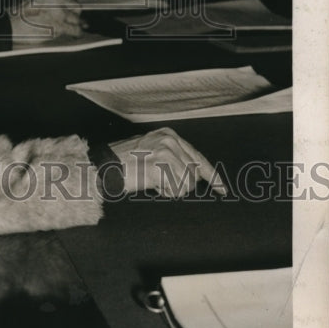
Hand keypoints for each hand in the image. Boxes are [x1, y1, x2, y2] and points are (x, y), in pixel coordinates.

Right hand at [8, 0, 86, 43]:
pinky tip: (78, 33)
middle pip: (76, 6)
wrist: (11, 24)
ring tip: (81, 26)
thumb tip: (59, 2)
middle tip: (77, 17)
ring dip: (79, 23)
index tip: (73, 7)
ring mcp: (59, 13)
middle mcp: (57, 0)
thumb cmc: (18, 12)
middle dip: (76, 13)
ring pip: (76, 18)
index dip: (72, 3)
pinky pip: (74, 29)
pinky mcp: (59, 26)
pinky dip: (78, 32)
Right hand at [108, 127, 226, 196]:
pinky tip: (153, 184)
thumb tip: (194, 175)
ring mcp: (165, 151)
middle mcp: (170, 140)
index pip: (198, 157)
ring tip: (154, 181)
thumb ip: (173, 157)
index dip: (212, 175)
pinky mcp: (160, 165)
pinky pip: (176, 189)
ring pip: (187, 183)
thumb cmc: (126, 163)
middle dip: (180, 183)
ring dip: (172, 188)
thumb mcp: (152, 151)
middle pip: (193, 173)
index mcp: (169, 135)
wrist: (105, 166)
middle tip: (159, 181)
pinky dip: (166, 191)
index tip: (223, 189)